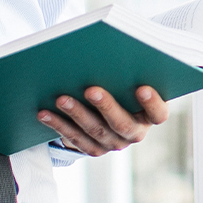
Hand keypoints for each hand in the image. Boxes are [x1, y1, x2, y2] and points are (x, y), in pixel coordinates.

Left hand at [39, 85, 168, 154]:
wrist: (109, 109)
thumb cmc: (122, 86)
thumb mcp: (130, 79)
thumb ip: (128, 72)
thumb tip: (110, 54)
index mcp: (151, 115)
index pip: (158, 114)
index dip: (152, 103)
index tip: (142, 87)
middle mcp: (135, 133)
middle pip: (122, 124)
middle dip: (106, 106)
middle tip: (90, 89)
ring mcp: (114, 143)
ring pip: (95, 131)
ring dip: (76, 114)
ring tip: (60, 98)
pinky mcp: (94, 148)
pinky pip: (76, 139)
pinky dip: (59, 125)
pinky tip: (44, 113)